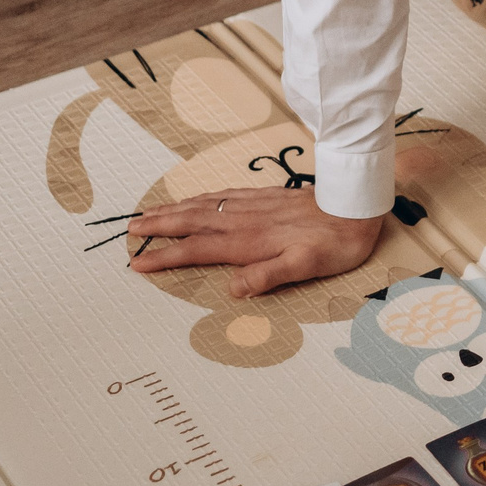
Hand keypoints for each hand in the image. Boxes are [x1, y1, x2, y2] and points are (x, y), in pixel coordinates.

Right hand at [127, 186, 384, 298]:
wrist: (356, 206)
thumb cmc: (334, 244)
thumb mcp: (306, 267)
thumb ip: (268, 276)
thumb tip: (233, 290)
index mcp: (249, 241)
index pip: (198, 250)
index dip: (167, 257)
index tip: (138, 264)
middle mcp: (245, 220)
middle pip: (192, 222)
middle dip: (159, 226)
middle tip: (129, 230)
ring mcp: (253, 205)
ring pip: (203, 206)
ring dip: (174, 209)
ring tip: (148, 212)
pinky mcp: (265, 196)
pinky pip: (222, 195)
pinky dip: (200, 197)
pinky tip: (194, 198)